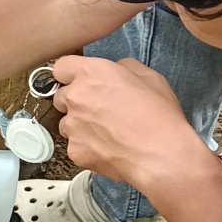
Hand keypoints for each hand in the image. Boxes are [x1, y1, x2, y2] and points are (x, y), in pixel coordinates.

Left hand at [50, 54, 208, 198]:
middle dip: (76, 101)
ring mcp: (72, 126)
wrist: (160, 154)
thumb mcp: (149, 77)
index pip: (61, 67)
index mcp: (91, 73)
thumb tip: (116, 70)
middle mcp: (76, 97)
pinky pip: (75, 145)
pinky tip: (109, 148)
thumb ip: (124, 67)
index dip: (70, 74)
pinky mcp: (75, 151)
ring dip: (80, 125)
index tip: (80, 81)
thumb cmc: (159, 115)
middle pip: (61, 96)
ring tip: (107, 132)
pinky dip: (87, 147)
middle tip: (100, 109)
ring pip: (66, 123)